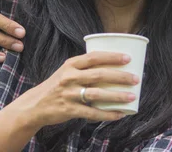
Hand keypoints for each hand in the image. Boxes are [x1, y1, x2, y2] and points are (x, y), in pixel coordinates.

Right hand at [23, 51, 138, 126]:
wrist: (35, 105)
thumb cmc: (57, 86)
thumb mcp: (67, 71)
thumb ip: (85, 68)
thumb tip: (113, 66)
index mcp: (71, 64)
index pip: (94, 57)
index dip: (112, 57)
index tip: (128, 58)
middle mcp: (70, 77)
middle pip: (99, 74)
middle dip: (120, 76)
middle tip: (136, 78)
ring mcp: (69, 94)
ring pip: (98, 94)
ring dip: (117, 96)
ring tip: (132, 96)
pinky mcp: (69, 109)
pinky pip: (92, 112)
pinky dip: (107, 114)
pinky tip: (119, 114)